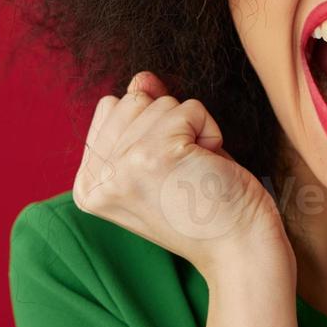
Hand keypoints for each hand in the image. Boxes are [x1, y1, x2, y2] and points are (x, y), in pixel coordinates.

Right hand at [73, 71, 289, 280]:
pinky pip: (190, 108)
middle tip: (182, 175)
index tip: (164, 175)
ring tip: (195, 174)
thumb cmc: (202, 206)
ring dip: (191, 132)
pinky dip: (210, 132)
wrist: (238, 249)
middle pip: (132, 100)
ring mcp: (122, 166)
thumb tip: (141, 77)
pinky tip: (208, 168)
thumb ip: (141, 117)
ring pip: (161, 102)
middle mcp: (95, 180)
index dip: (149, 128)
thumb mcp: (159, 158)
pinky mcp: (155, 155)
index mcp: (88, 185)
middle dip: (169, 127)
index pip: (110, 109)